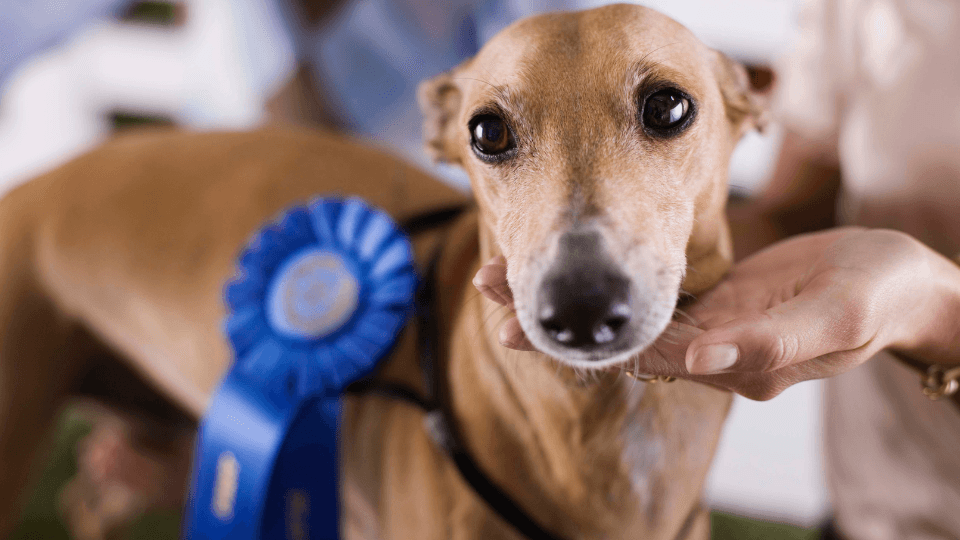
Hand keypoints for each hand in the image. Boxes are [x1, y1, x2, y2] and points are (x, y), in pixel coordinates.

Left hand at [473, 228, 959, 399]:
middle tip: (488, 286)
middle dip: (552, 315)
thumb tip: (702, 360)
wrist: (895, 283)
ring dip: (568, 294)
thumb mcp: (834, 319)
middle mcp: (710, 350)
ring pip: (624, 314)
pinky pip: (650, 293)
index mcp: (733, 362)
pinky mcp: (713, 299)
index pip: (641, 353)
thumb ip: (768, 345)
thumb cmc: (874, 300)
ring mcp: (708, 324)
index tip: (520, 323)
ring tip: (506, 268)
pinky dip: (606, 280)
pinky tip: (571, 263)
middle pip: (616, 337)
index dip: (578, 339)